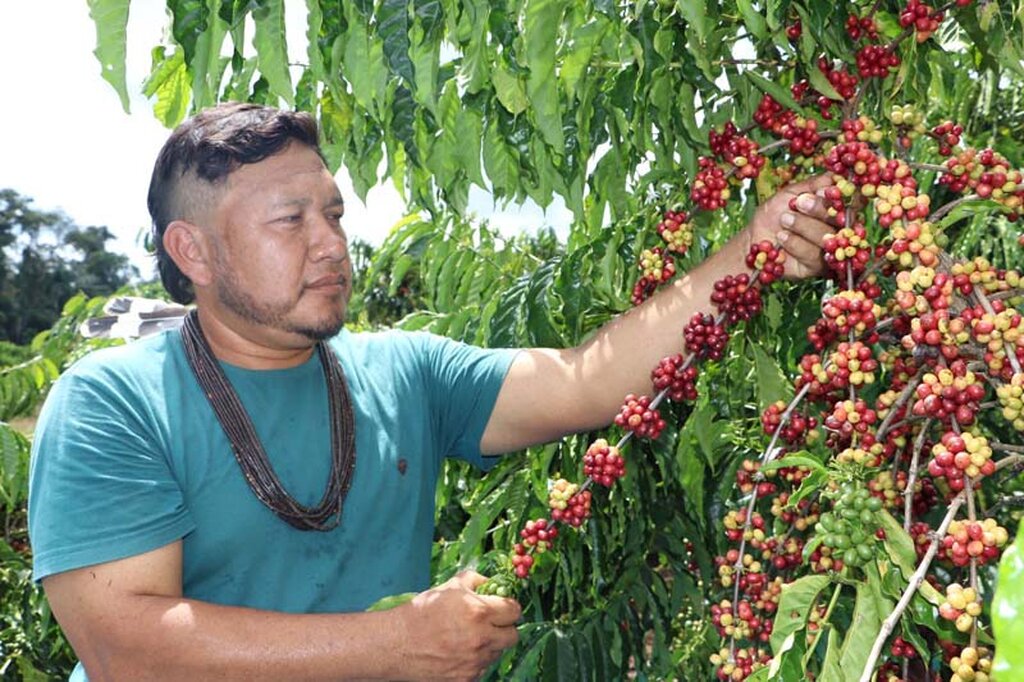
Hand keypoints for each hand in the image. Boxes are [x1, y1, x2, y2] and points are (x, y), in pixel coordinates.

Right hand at [394, 571, 520, 680]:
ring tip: (468, 637)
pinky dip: (476, 660)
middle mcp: (481, 639)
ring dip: (490, 644)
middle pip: (513, 636)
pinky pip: (482, 668)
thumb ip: (475, 580)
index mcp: (479, 612)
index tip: (502, 607)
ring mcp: (475, 662)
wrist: (397, 644)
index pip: (514, 611)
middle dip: (504, 627)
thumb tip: (491, 583)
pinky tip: (459, 651)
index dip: (509, 607)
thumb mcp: (449, 587)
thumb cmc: (421, 612)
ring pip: (497, 652)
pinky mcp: (466, 679)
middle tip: (491, 623)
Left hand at [744, 174, 838, 278]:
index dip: (843, 196)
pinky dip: (796, 243)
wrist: (754, 238)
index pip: (853, 200)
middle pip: (843, 219)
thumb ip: (815, 184)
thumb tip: (836, 178)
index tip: (825, 190)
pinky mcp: (818, 267)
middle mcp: (838, 229)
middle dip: (819, 209)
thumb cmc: (774, 214)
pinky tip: (782, 238)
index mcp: (836, 208)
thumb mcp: (792, 192)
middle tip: (798, 203)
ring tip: (784, 220)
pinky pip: (814, 255)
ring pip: (828, 237)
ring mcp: (830, 249)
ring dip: (803, 226)